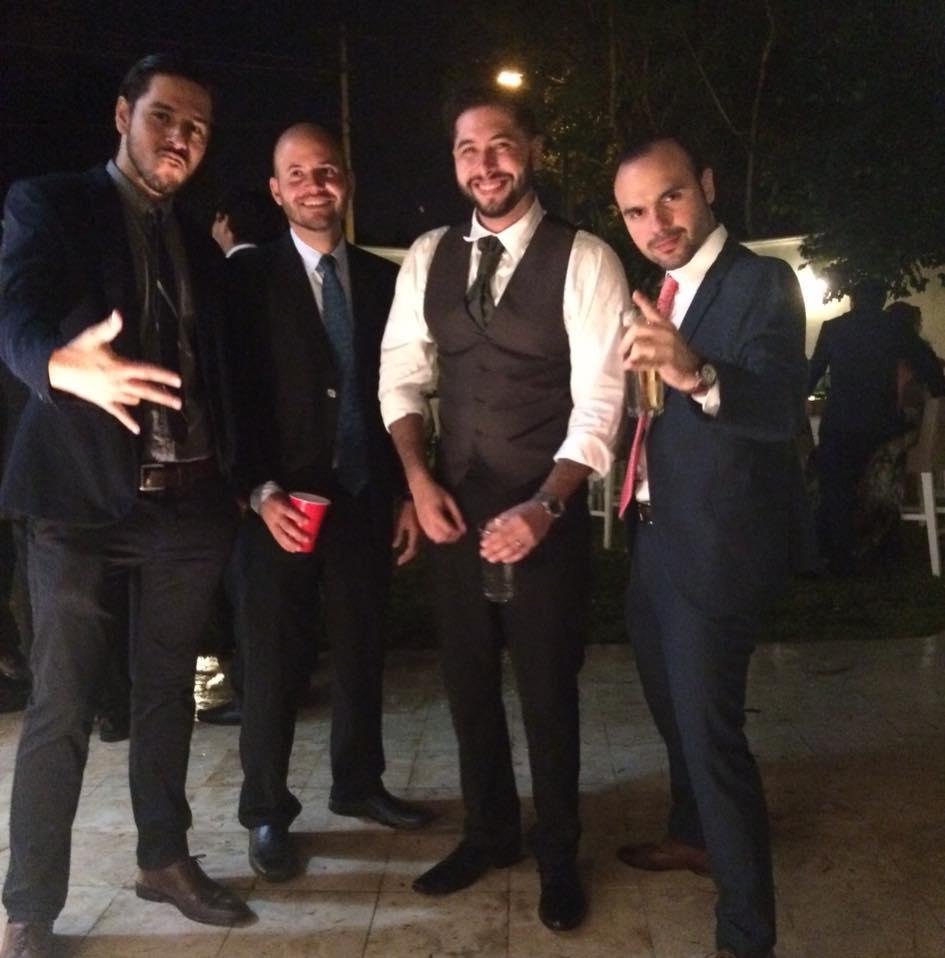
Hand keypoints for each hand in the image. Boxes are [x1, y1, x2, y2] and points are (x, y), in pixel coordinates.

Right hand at [47, 310, 181, 432]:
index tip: (178, 380)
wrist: (55, 368)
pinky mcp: (103, 401)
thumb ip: (109, 327)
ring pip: (135, 399)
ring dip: (148, 399)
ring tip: (163, 402)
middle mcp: (119, 383)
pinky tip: (137, 430)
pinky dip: (128, 421)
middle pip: (146, 390)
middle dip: (163, 396)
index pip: (147, 371)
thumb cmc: (77, 350)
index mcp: (120, 367)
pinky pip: (118, 413)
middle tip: (179, 402)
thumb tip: (118, 314)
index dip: (163, 375)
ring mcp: (111, 394)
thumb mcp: (94, 336)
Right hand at [259, 491, 310, 552]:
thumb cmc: (281, 499)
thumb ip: (298, 506)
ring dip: (292, 543)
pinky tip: (292, 550)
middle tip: (308, 539)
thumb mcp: (288, 498)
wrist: (263, 501)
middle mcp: (276, 515)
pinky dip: (285, 545)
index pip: (289, 511)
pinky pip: (277, 539)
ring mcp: (272, 524)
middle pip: (287, 526)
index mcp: (281, 506)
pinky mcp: (271, 530)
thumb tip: (314, 513)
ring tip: (300, 548)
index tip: (308, 521)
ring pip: (282, 535)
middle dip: (298, 534)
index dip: (298, 516)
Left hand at [392, 499, 420, 565]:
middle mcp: (419, 535)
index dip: (405, 557)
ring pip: (416, 546)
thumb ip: (399, 535)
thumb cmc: (408, 511)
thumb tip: (395, 546)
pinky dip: (411, 546)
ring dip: (409, 552)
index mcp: (415, 533)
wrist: (417, 502)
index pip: (411, 549)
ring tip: (403, 556)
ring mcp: (421, 533)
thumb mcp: (402, 522)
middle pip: (414, 550)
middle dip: (407, 556)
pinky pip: (416, 541)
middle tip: (400, 561)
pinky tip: (406, 547)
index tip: (399, 562)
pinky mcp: (420, 531)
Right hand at [411, 475, 465, 542]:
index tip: (463, 530)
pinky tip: (444, 530)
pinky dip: (439, 537)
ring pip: (436, 539)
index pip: (448, 530)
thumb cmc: (436, 491)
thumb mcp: (450, 500)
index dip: (457, 532)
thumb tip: (464, 528)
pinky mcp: (421, 525)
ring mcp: (423, 525)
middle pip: (442, 538)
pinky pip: (431, 536)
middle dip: (452, 537)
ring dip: (446, 538)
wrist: (420, 487)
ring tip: (452, 531)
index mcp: (435, 515)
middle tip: (459, 531)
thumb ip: (457, 515)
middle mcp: (427, 522)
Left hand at [479, 500, 551, 563]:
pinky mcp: (534, 543)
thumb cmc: (524, 510)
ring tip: (491, 559)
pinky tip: (504, 560)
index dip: (492, 539)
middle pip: (506, 542)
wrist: (544, 511)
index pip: (502, 531)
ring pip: (514, 549)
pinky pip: (523, 553)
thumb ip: (498, 523)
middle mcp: (523, 529)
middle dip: (494, 549)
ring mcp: (529, 538)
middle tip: (484, 554)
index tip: (483, 544)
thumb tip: (486, 534)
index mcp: (516, 519)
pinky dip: (513, 557)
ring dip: (501, 555)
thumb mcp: (509, 513)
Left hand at [620, 290, 700, 392]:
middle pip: (638, 329)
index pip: (653, 311)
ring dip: (630, 356)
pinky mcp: (667, 360)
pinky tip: (629, 367)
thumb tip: (630, 330)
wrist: (693, 369)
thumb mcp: (665, 340)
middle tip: (621, 351)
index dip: (643, 302)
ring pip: (639, 346)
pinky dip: (635, 365)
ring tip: (627, 362)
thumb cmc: (676, 355)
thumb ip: (650, 333)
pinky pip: (645, 361)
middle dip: (625, 341)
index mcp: (665, 325)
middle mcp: (666, 332)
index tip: (635, 294)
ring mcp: (667, 346)